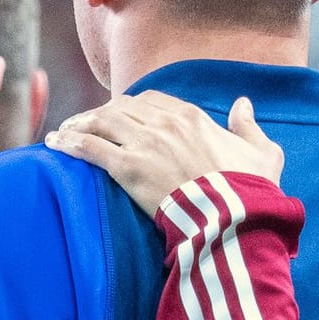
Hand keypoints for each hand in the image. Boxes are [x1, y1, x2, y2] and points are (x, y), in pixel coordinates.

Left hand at [47, 92, 284, 213]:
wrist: (233, 219)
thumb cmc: (251, 191)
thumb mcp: (263, 154)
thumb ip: (249, 127)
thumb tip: (244, 103)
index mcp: (192, 117)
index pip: (150, 100)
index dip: (130, 106)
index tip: (120, 115)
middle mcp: (165, 123)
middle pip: (120, 108)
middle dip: (100, 114)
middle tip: (85, 125)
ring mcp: (145, 144)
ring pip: (101, 122)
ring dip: (79, 125)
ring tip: (64, 134)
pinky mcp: (129, 169)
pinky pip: (90, 147)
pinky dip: (69, 143)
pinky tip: (55, 144)